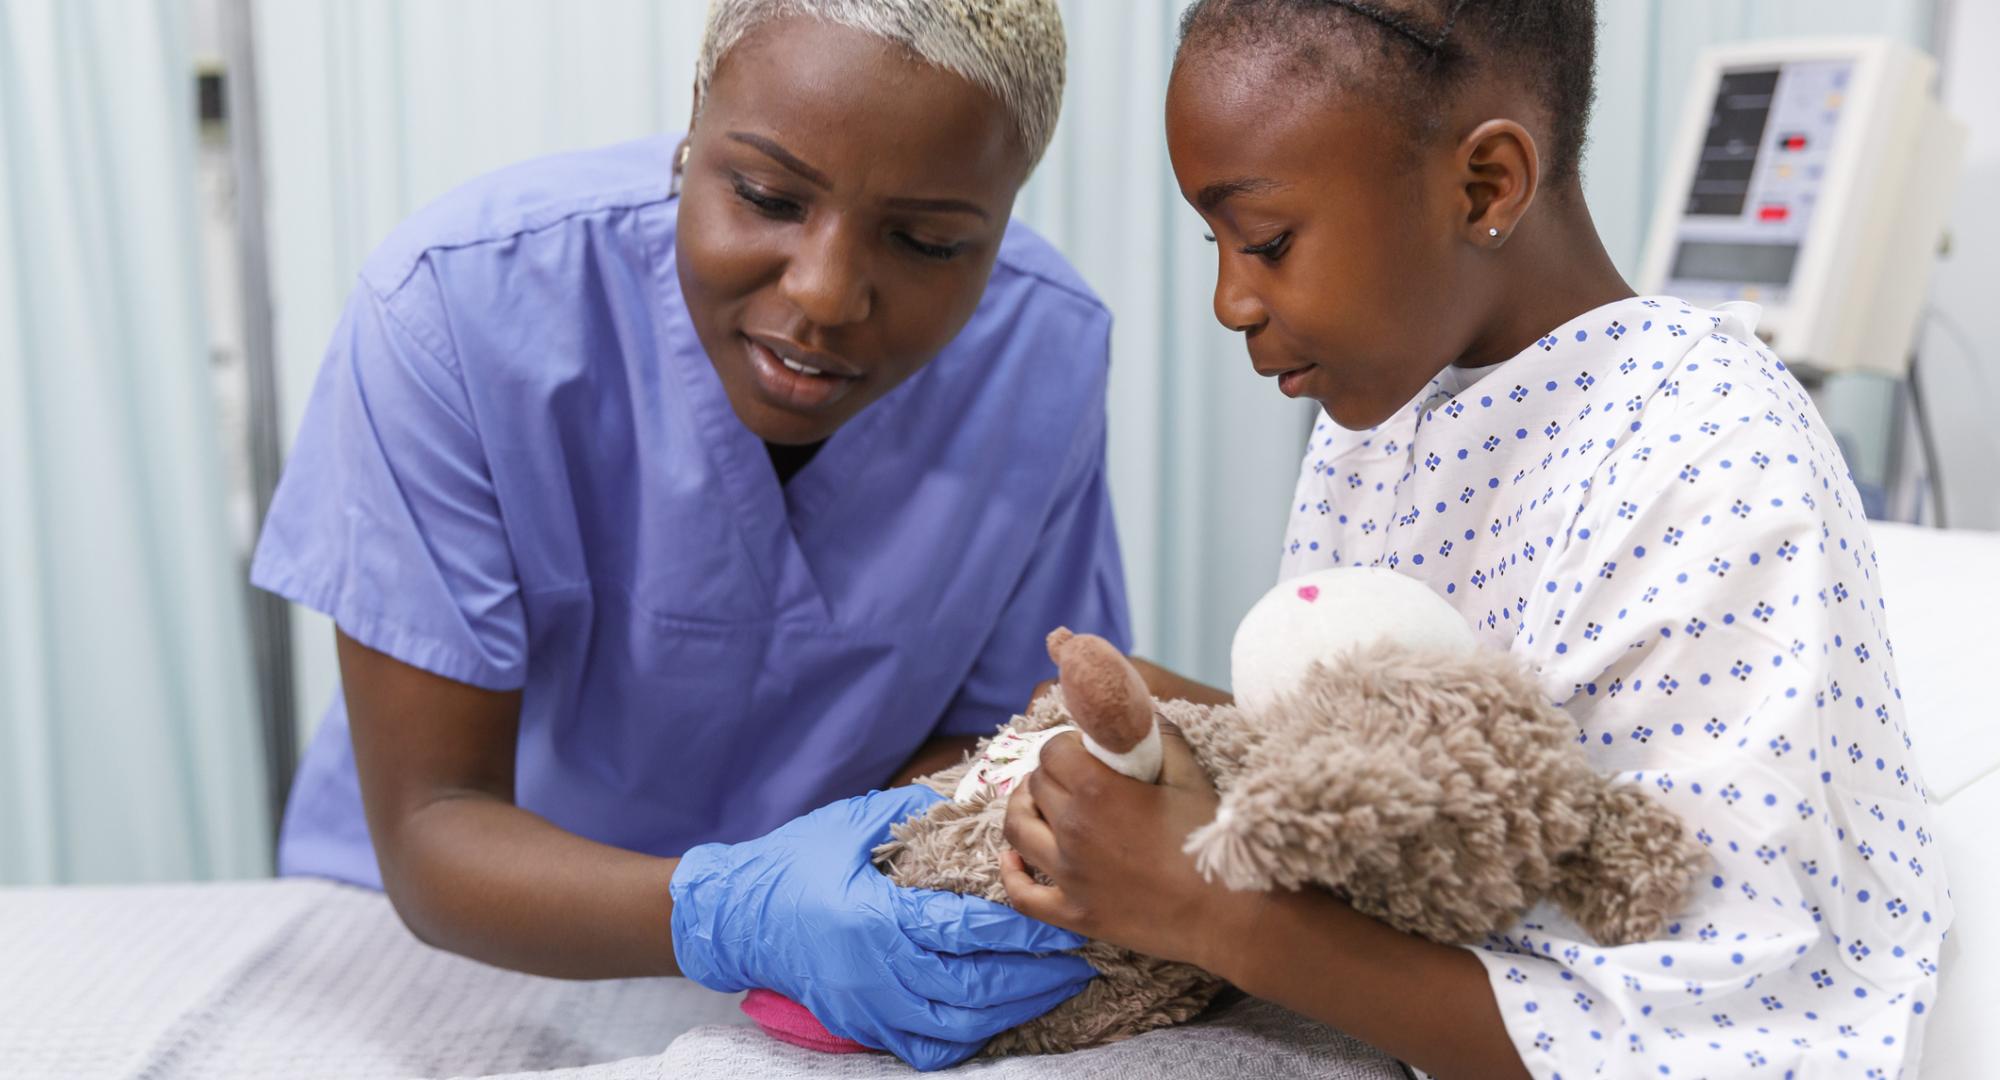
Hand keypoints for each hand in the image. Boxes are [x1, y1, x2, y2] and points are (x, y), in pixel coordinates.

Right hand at [671, 786, 1095, 1070]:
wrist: (734, 916)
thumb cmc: (793, 863)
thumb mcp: (850, 823)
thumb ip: (912, 811)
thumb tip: (969, 796)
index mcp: (877, 919)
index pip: (965, 933)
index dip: (1020, 931)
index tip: (1061, 919)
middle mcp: (878, 972)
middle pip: (976, 987)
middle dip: (1036, 976)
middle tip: (1080, 959)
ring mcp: (871, 1007)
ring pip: (960, 1025)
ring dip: (1014, 1009)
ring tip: (1055, 988)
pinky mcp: (863, 1026)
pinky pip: (928, 1047)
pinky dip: (971, 1037)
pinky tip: (1000, 1018)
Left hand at [1000, 723, 1255, 971]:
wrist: (1226, 911)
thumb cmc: (1209, 838)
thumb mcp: (1188, 774)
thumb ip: (1158, 736)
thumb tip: (1137, 713)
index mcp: (1096, 789)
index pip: (1051, 752)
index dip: (1064, 746)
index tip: (1083, 753)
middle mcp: (1071, 829)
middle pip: (1035, 786)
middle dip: (1050, 776)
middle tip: (1072, 779)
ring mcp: (1068, 875)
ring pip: (1016, 830)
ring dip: (1022, 811)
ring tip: (1040, 807)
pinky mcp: (1073, 913)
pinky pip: (1022, 895)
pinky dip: (1011, 874)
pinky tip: (1017, 859)